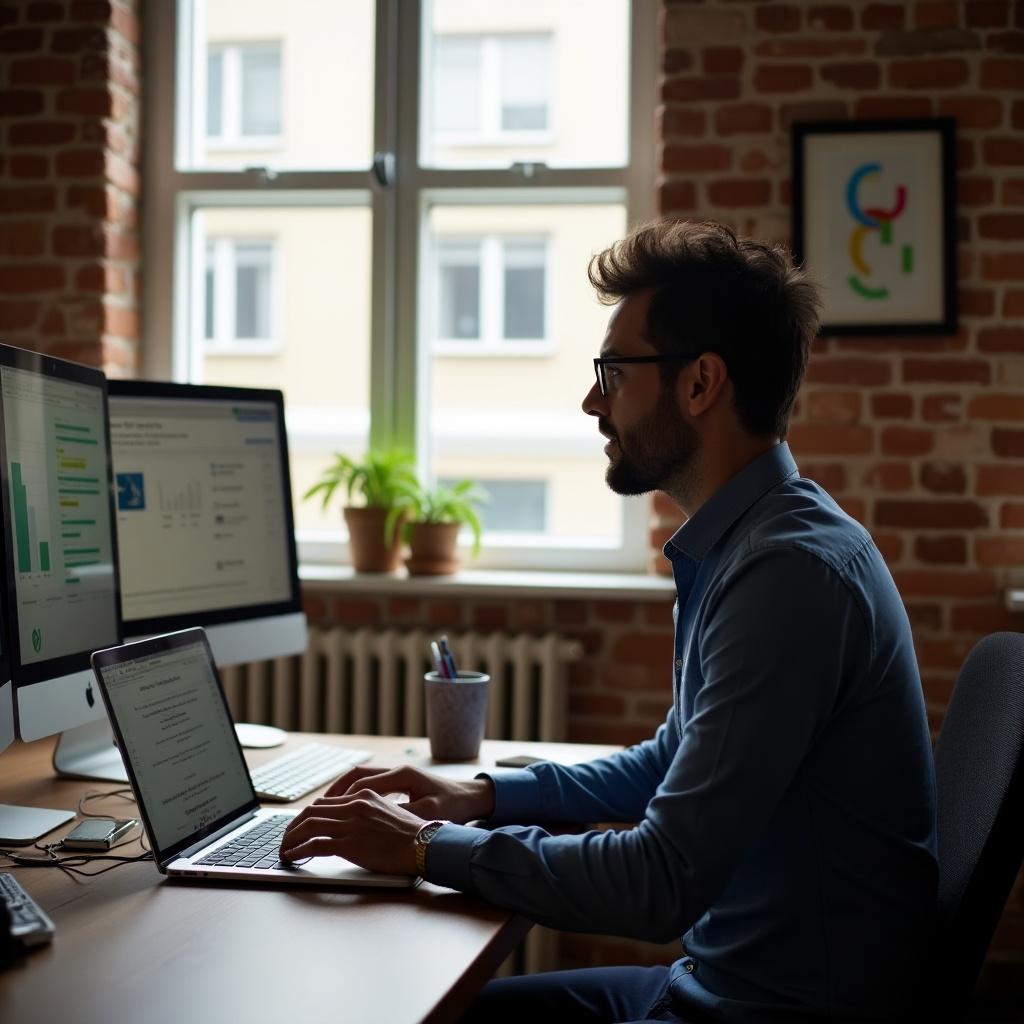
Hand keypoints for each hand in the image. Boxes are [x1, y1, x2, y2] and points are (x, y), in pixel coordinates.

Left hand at [279, 789, 423, 873]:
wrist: (426, 845)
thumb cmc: (415, 834)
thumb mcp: (391, 813)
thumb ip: (371, 813)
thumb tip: (356, 824)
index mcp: (364, 796)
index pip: (326, 802)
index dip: (307, 815)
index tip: (300, 826)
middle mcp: (355, 806)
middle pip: (312, 811)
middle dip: (293, 826)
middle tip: (285, 838)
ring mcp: (352, 824)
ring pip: (308, 826)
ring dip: (290, 838)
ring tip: (283, 850)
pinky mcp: (350, 844)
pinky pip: (315, 845)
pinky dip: (299, 850)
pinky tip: (292, 857)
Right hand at [323, 764, 494, 823]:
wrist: (473, 797)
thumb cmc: (454, 805)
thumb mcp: (427, 813)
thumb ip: (401, 815)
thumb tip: (374, 820)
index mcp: (402, 776)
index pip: (362, 783)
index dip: (342, 799)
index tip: (324, 813)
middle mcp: (397, 772)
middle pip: (356, 776)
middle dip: (334, 793)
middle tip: (315, 810)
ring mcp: (398, 777)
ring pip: (361, 780)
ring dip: (343, 793)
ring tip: (325, 810)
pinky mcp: (401, 785)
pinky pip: (371, 786)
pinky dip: (355, 796)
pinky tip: (348, 812)